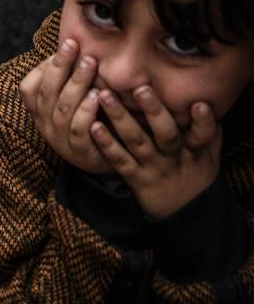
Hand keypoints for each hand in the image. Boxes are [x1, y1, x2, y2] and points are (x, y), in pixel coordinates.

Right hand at [19, 38, 112, 174]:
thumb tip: (73, 44)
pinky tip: (98, 96)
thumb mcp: (73, 103)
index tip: (63, 47)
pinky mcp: (80, 153)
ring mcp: (61, 141)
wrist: (108, 162)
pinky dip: (87, 111)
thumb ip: (70, 81)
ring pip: (62, 109)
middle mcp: (46, 126)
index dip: (43, 68)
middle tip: (74, 45)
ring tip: (90, 65)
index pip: (28, 88)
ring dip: (76, 84)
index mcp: (40, 112)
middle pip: (47, 93)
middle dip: (60, 66)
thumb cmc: (92, 124)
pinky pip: (78, 129)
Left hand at [91, 87, 221, 218]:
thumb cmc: (196, 178)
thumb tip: (206, 104)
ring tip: (105, 96)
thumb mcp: (209, 158)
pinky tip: (94, 127)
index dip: (203, 122)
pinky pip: (119, 160)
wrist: (185, 215)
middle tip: (140, 88)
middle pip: (166, 133)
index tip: (199, 105)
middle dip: (153, 110)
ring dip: (120, 118)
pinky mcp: (135, 178)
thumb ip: (208, 133)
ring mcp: (153, 168)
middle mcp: (173, 158)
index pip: (203, 135)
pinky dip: (107, 144)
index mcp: (194, 151)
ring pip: (137, 141)